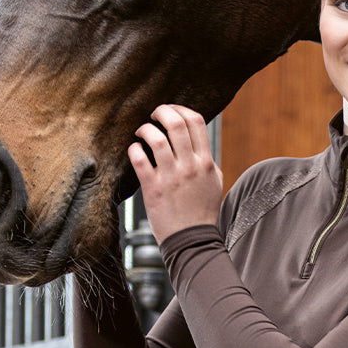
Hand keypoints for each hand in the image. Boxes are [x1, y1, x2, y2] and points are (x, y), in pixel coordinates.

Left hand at [127, 105, 223, 242]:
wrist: (192, 239)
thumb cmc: (203, 211)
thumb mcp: (214, 181)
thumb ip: (207, 160)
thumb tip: (197, 142)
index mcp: (205, 161)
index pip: (196, 122)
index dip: (181, 109)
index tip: (171, 110)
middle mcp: (189, 166)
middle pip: (177, 124)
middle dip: (162, 111)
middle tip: (154, 114)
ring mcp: (171, 177)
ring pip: (157, 140)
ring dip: (146, 129)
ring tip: (142, 131)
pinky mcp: (153, 189)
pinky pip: (140, 161)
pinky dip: (134, 149)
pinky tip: (134, 149)